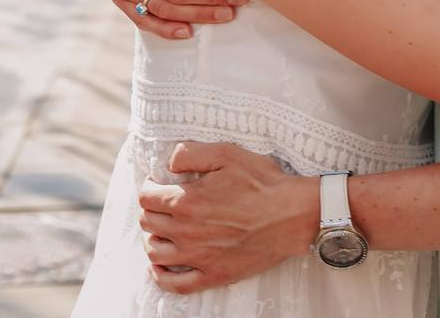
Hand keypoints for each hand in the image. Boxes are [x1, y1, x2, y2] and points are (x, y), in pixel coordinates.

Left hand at [138, 142, 318, 294]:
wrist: (291, 215)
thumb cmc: (262, 182)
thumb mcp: (227, 153)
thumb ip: (191, 153)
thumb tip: (169, 163)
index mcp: (187, 201)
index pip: (148, 198)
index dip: (148, 187)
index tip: (157, 183)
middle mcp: (187, 232)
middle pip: (148, 223)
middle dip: (150, 210)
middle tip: (162, 202)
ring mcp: (198, 257)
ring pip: (155, 253)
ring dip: (153, 239)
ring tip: (162, 230)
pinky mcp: (213, 275)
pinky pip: (175, 285)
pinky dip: (161, 276)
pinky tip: (162, 266)